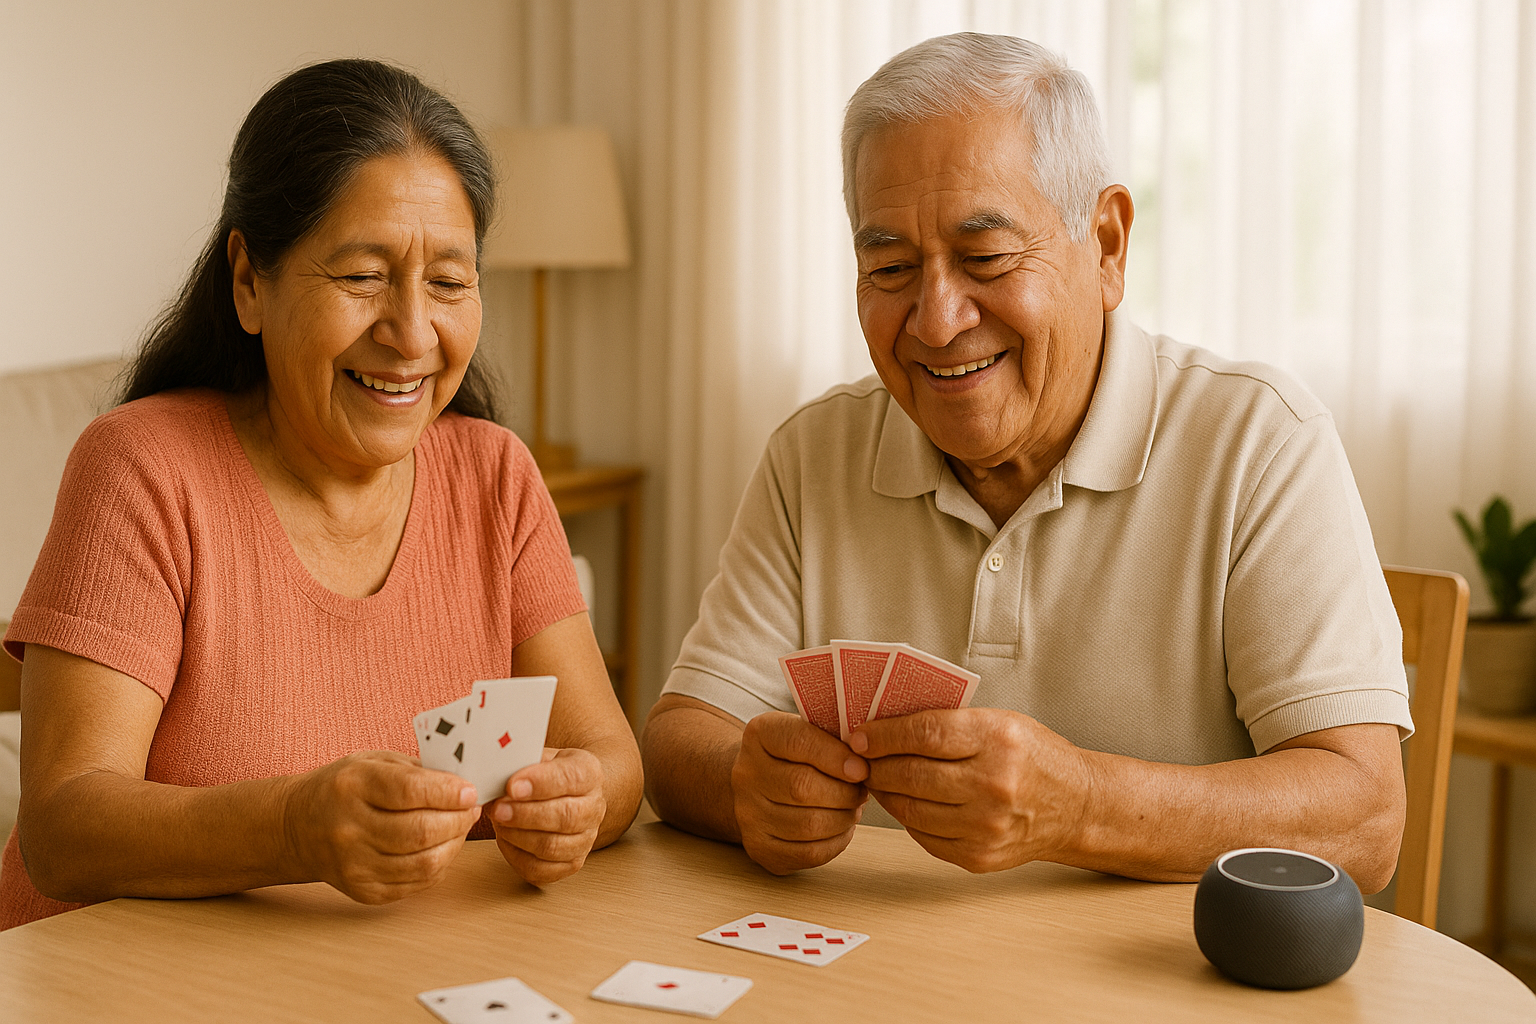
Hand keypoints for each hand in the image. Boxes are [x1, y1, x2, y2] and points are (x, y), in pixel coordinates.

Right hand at [284, 750, 481, 903]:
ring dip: (454, 844)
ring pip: (424, 862)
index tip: (470, 791)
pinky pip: (416, 883)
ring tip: (459, 827)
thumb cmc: (344, 788)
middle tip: (471, 809)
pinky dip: (438, 865)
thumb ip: (417, 770)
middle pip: (421, 831)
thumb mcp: (373, 762)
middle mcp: (349, 828)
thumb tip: (463, 785)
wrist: (296, 827)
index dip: (448, 793)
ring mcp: (354, 864)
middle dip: (458, 820)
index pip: (410, 791)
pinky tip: (439, 847)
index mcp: (352, 786)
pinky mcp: (363, 890)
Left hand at [489, 747, 605, 884]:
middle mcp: (593, 808)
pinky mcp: (571, 863)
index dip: (540, 783)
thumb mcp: (541, 757)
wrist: (570, 793)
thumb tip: (494, 773)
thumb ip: (522, 763)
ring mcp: (585, 839)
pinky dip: (517, 856)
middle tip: (499, 808)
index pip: (571, 778)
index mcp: (589, 774)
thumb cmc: (550, 775)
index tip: (512, 786)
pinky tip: (506, 839)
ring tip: (499, 822)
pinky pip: (541, 870)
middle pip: (565, 817)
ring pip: (552, 847)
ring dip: (518, 836)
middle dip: (526, 814)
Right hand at [731, 711, 869, 873]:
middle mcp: (745, 773)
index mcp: (760, 734)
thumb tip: (866, 760)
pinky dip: (836, 842)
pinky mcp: (759, 847)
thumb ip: (836, 737)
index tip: (862, 768)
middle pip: (801, 787)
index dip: (836, 756)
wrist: (764, 784)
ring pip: (807, 824)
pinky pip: (808, 853)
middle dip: (844, 793)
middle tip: (862, 792)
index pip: (798, 742)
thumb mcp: (812, 731)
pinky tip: (841, 828)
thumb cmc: (800, 755)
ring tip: (853, 809)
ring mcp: (748, 813)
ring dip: (843, 818)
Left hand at [851, 708, 1091, 872]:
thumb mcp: (1000, 722)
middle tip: (860, 758)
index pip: (925, 734)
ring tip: (878, 778)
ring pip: (911, 809)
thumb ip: (949, 724)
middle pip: (912, 774)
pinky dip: (907, 818)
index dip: (884, 734)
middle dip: (876, 764)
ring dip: (886, 792)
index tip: (860, 734)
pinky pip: (924, 836)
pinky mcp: (979, 856)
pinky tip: (905, 802)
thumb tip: (886, 727)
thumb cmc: (1033, 756)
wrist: (1076, 806)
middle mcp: (993, 785)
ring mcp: (986, 826)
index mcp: (998, 741)